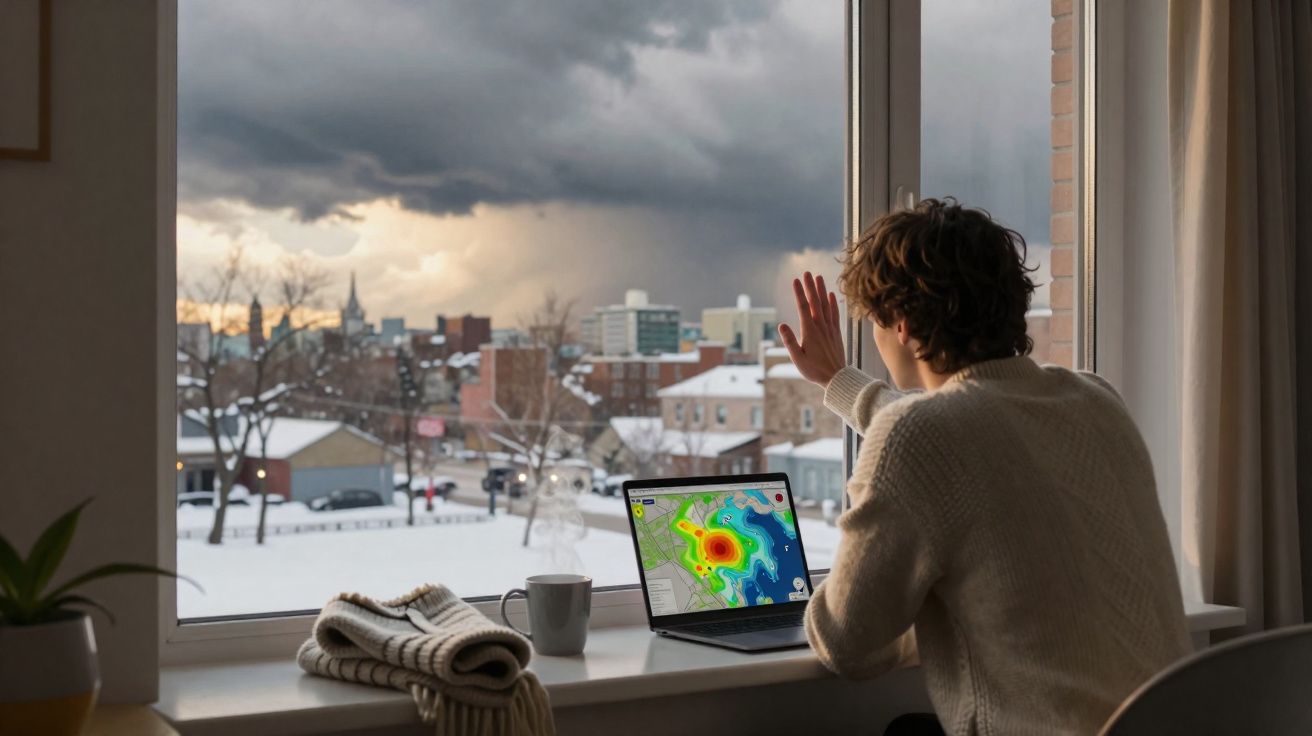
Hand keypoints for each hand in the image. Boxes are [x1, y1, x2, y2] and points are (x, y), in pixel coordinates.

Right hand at [778, 272, 846, 387]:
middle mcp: (821, 326)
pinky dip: (833, 303)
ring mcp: (830, 329)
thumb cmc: (814, 370)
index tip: (795, 280)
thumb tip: (781, 325)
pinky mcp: (836, 333)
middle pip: (815, 302)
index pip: (803, 308)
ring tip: (818, 277)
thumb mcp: (797, 359)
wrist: (837, 378)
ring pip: (826, 305)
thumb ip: (789, 342)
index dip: (799, 293)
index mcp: (810, 331)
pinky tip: (831, 295)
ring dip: (822, 290)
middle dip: (810, 286)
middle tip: (807, 272)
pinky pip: (835, 314)